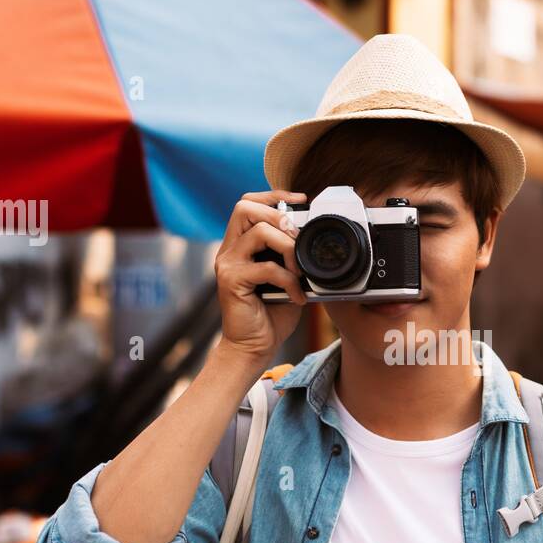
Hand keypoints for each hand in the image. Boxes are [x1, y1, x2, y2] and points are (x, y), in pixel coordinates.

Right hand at [213, 189, 307, 361]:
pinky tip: (296, 296)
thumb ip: (292, 257)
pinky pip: (267, 267)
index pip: (248, 203)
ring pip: (259, 232)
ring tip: (299, 270)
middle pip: (245, 207)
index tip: (300, 200)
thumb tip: (314, 239)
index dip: (273, 195)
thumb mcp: (287, 278)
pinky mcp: (231, 281)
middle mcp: (229, 250)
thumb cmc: (270, 314)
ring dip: (288, 247)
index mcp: (240, 245)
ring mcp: (228, 264)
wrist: (253, 347)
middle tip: (296, 238)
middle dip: (278, 216)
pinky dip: (289, 280)